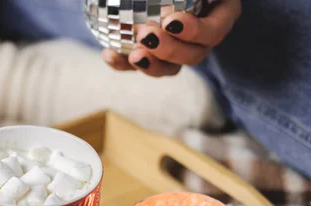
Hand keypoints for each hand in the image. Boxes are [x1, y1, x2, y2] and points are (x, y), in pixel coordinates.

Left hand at [102, 0, 240, 76]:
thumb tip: (173, 13)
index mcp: (219, 14)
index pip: (215, 30)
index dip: (196, 32)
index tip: (171, 21)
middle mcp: (201, 37)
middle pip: (193, 55)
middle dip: (169, 50)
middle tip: (146, 36)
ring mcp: (178, 51)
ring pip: (170, 69)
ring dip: (150, 65)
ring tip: (134, 55)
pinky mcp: (153, 57)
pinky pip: (141, 65)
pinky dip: (123, 63)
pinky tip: (109, 54)